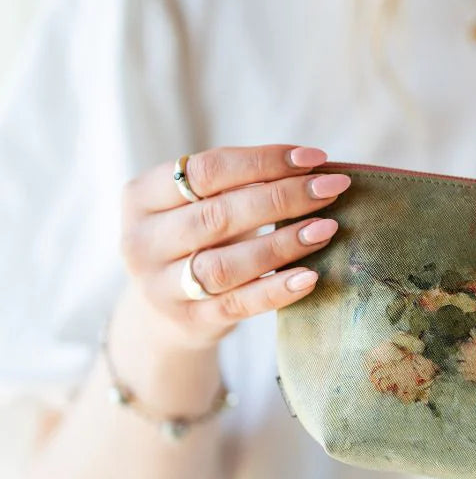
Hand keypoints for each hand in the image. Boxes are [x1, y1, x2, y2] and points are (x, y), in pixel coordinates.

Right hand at [118, 144, 348, 353]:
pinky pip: (238, 305)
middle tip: (330, 188)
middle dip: (282, 197)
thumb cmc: (198, 239)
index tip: (313, 158)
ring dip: (282, 244)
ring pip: (224, 264)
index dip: (263, 161)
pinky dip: (276, 290)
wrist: (163, 311)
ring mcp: (162, 287)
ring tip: (326, 228)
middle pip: (218, 214)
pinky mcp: (190, 321)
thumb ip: (241, 184)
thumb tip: (314, 166)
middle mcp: (142, 242)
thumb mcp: (201, 204)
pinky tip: (310, 276)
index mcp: (141, 197)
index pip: (205, 170)